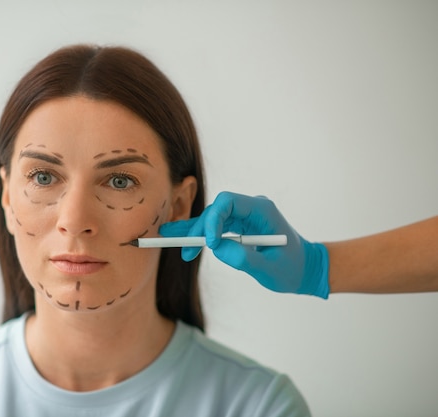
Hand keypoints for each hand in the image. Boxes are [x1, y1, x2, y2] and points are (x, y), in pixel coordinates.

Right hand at [159, 191, 329, 297]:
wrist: (305, 270)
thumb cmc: (292, 269)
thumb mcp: (269, 269)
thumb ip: (243, 258)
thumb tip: (216, 248)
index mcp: (262, 210)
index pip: (228, 202)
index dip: (212, 219)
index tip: (208, 243)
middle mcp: (252, 208)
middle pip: (216, 210)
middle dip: (198, 229)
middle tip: (183, 249)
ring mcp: (245, 216)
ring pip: (212, 218)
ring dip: (194, 232)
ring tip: (167, 237)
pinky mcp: (240, 226)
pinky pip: (216, 228)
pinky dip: (201, 237)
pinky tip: (182, 240)